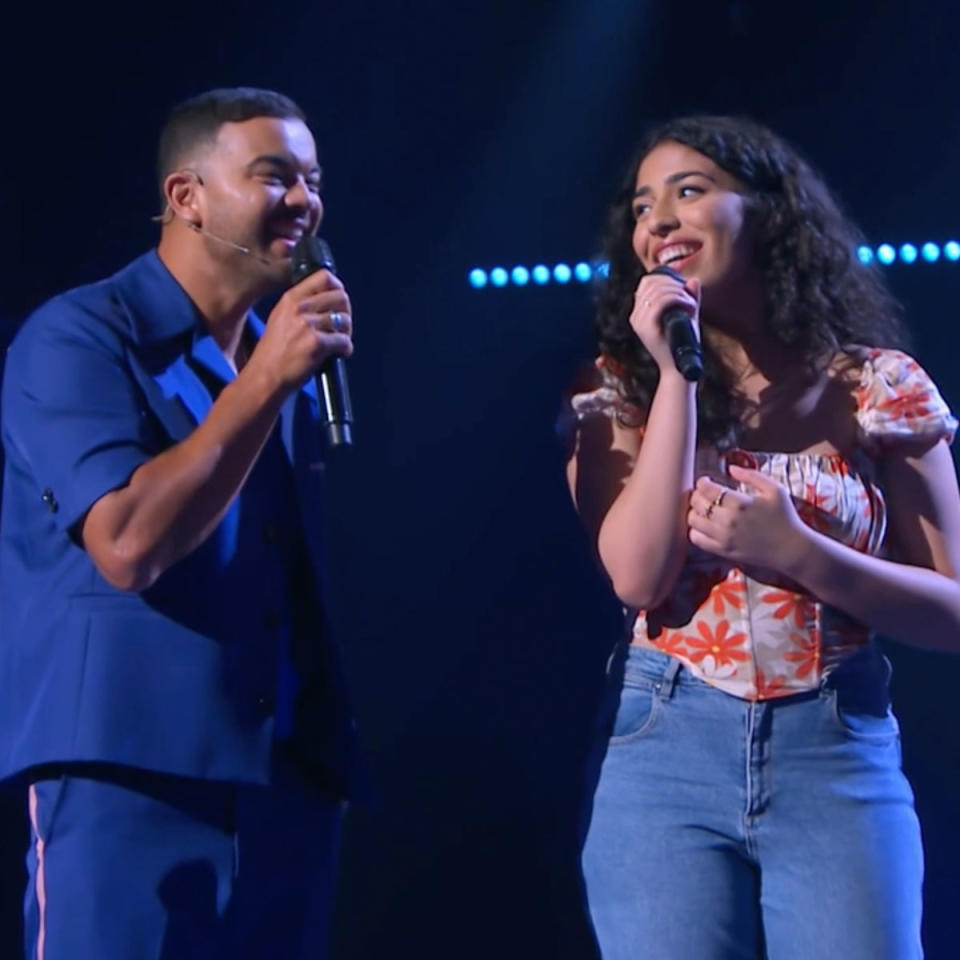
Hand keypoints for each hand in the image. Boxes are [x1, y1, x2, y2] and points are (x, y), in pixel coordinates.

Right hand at [247, 269, 352, 391]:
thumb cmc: (273, 354)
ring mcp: (307, 325)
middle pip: (340, 296)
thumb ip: (301, 307)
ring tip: (339, 343)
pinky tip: (340, 354)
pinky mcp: (316, 344)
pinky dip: (346, 349)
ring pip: (345, 319)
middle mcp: (299, 308)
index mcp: (290, 299)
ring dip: (347, 332)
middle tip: (342, 327)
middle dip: (346, 312)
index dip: (338, 288)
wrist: (265, 377)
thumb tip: (329, 301)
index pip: (324, 277)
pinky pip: (344, 341)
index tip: (339, 302)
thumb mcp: (280, 319)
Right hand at [629, 273, 700, 375]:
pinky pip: (661, 303)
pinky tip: (690, 307)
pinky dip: (680, 300)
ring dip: (680, 293)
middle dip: (675, 285)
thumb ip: (689, 297)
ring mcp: (639, 323)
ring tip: (692, 305)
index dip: (666, 278)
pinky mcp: (647, 329)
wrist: (680, 370)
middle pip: (652, 283)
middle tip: (690, 298)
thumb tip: (693, 280)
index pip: (647, 282)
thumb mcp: (687, 316)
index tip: (683, 288)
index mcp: (640, 312)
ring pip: (658, 291)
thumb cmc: (683, 345)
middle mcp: (636, 316)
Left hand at [687, 465, 807, 570]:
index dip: (702, 482)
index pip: (706, 488)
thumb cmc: (784, 517)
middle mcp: (728, 520)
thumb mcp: (774, 489)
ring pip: (693, 520)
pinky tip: (703, 526)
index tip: (706, 482)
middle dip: (697, 495)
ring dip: (694, 512)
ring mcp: (724, 537)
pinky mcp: (723, 551)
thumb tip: (731, 468)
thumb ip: (751, 475)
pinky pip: (696, 539)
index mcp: (740, 503)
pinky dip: (695, 530)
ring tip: (703, 510)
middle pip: (697, 503)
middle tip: (704, 495)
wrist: (790, 548)